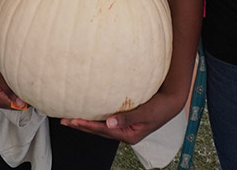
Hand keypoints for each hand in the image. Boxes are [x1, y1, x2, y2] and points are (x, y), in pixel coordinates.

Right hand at [0, 52, 26, 110]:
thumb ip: (9, 91)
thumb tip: (20, 103)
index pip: (15, 106)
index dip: (25, 100)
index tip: (30, 92)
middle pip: (15, 105)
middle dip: (21, 96)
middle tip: (24, 84)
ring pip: (14, 100)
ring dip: (18, 92)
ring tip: (18, 80)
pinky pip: (11, 95)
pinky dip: (15, 89)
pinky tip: (14, 81)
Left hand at [62, 84, 187, 143]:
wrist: (171, 101)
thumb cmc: (161, 108)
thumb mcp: (146, 113)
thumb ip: (128, 118)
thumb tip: (110, 122)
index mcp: (129, 135)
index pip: (103, 131)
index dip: (88, 126)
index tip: (74, 120)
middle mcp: (124, 132)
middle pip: (98, 130)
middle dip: (81, 126)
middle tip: (64, 120)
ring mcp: (123, 125)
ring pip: (100, 125)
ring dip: (85, 121)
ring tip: (70, 118)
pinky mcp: (123, 117)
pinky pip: (105, 118)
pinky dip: (94, 115)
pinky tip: (87, 110)